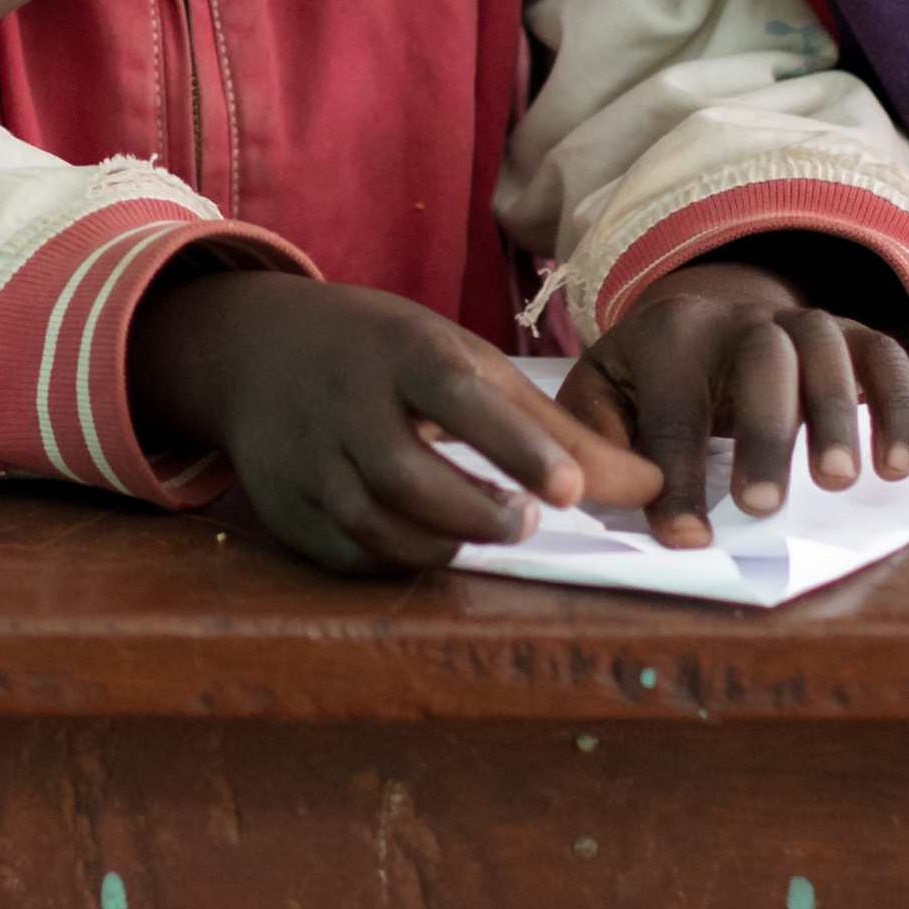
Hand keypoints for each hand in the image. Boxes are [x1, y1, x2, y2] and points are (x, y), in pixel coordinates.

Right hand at [128, 267, 657, 576]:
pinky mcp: (287, 509)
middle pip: (407, 476)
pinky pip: (350, 553)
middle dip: (476, 511)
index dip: (517, 445)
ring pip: (375, 523)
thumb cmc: (393, 357)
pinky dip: (401, 557)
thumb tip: (650, 488)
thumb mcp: (466, 364)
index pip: (460, 396)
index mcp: (401, 351)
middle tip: (531, 523)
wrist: (259, 351)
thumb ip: (555, 429)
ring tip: (490, 528)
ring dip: (443, 540)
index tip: (572, 490)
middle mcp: (344, 404)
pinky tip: (434, 540)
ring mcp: (307, 459)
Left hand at [564, 254, 908, 545]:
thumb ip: (600, 438)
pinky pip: (884, 356)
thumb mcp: (602, 395)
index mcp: (669, 335)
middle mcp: (738, 318)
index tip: (688, 538)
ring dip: (836, 415)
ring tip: (837, 484)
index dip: (677, 477)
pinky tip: (895, 469)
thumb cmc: (647, 380)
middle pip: (761, 360)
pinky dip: (896, 407)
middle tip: (763, 508)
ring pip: (826, 349)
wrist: (701, 321)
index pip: (674, 409)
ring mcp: (799, 321)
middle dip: (765, 434)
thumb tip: (618, 492)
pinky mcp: (850, 335)